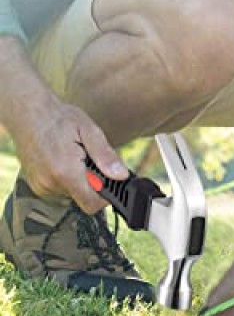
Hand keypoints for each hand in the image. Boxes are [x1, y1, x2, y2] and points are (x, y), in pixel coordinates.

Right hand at [9, 93, 127, 213]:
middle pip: (83, 197)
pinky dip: (67, 177)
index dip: (106, 196)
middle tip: (90, 158)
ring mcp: (41, 186)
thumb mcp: (90, 131)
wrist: (29, 112)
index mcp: (66, 172)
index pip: (92, 204)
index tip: (111, 180)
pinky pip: (59, 188)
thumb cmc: (60, 118)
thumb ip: (106, 156)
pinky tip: (64, 158)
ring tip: (75, 155)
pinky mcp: (36, 184)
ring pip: (72, 193)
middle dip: (93, 181)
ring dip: (79, 178)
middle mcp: (50, 184)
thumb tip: (122, 175)